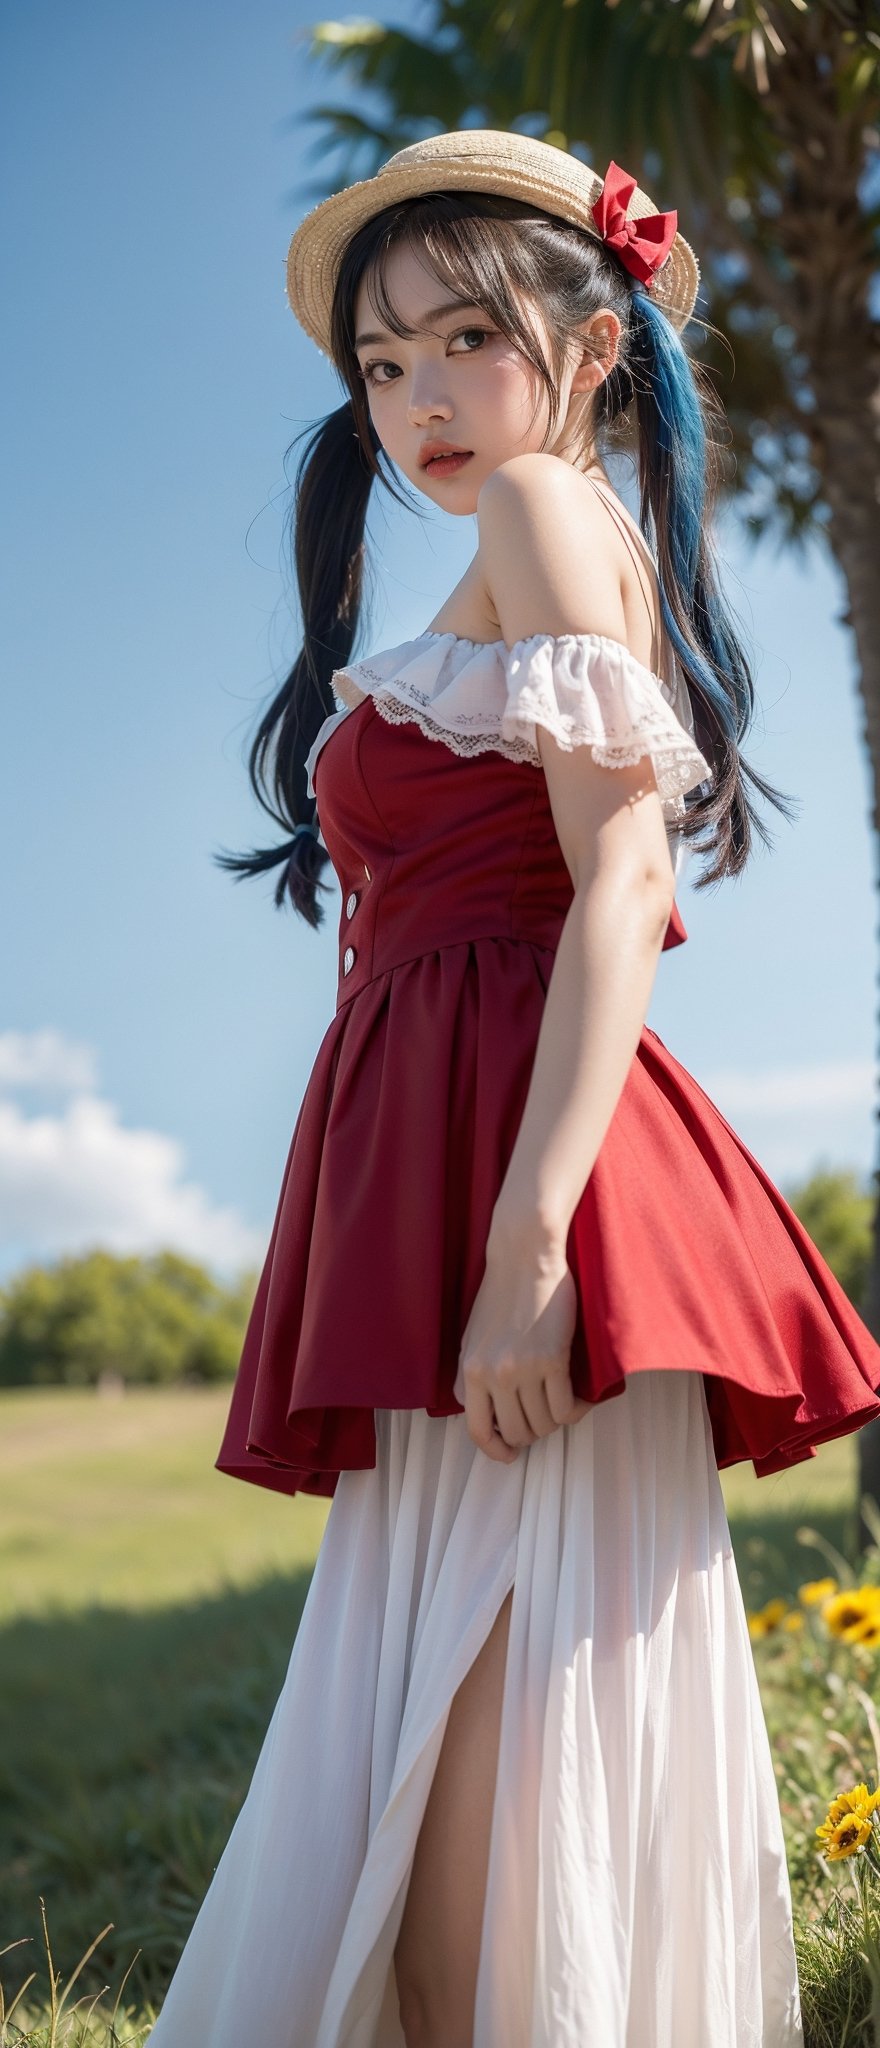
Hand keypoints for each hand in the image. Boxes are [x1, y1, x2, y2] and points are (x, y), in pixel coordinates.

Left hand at [453, 1230, 592, 1462]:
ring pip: (544, 1423)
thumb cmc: (501, 1294)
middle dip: (533, 1433)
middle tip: (543, 1418)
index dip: (496, 1450)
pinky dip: (576, 1410)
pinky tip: (580, 1399)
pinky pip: (566, 1407)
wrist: (524, 1257)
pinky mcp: (552, 1359)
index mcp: (469, 1371)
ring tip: (562, 1404)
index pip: (478, 1430)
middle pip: (517, 1432)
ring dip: (556, 1420)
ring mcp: (523, 1369)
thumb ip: (473, 1377)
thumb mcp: (472, 1339)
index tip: (510, 1454)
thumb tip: (485, 1413)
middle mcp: (493, 1375)